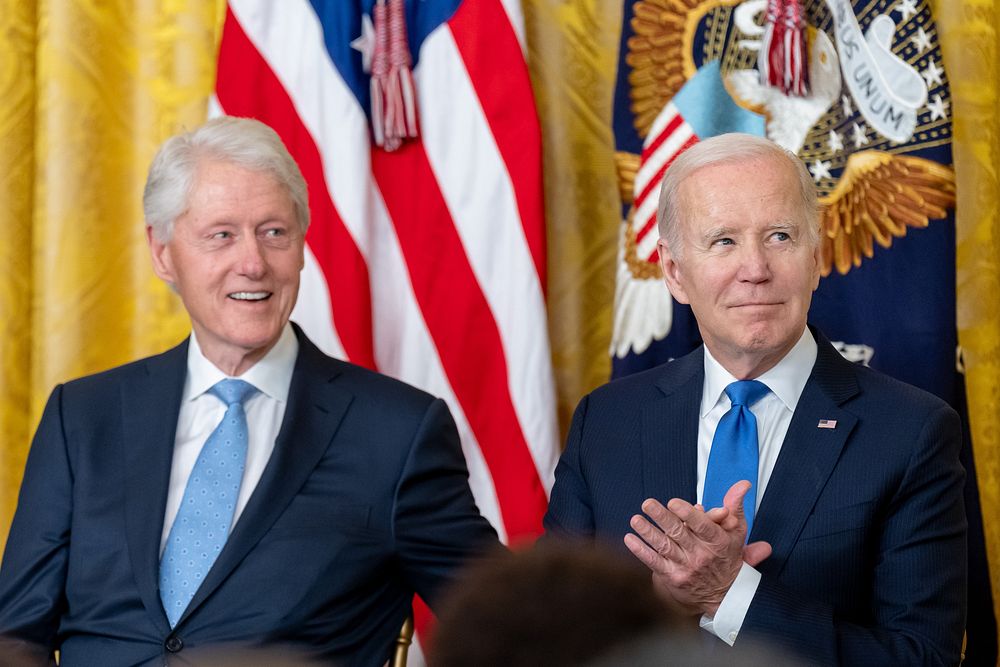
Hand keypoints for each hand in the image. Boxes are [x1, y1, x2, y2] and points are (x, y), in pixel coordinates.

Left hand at [623, 481, 770, 615]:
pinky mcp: (673, 577)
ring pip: (664, 546)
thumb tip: (743, 484)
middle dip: (662, 517)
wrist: (724, 596)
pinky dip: (641, 551)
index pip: (703, 526)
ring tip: (635, 520)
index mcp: (718, 542)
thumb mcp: (737, 532)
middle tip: (647, 503)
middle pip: (679, 533)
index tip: (674, 503)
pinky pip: (654, 562)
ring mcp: (686, 567)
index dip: (688, 515)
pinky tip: (630, 539)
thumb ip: (735, 506)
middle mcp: (701, 555)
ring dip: (648, 532)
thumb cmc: (727, 557)